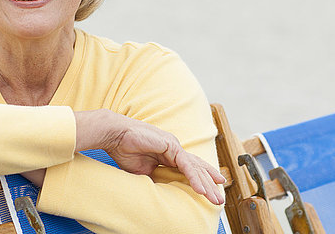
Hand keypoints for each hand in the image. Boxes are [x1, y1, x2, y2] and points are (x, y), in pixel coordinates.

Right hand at [75, 110, 224, 204]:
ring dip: (206, 184)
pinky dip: (194, 178)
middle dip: (209, 184)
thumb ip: (156, 178)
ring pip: (195, 167)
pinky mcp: (171, 146)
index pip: (190, 168)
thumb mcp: (143, 171)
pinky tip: (201, 189)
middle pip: (197, 168)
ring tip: (215, 197)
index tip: (212, 188)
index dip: (202, 177)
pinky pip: (186, 165)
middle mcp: (174, 148)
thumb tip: (164, 192)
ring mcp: (174, 146)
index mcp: (168, 154)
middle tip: (219, 199)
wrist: (115, 136)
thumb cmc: (125, 150)